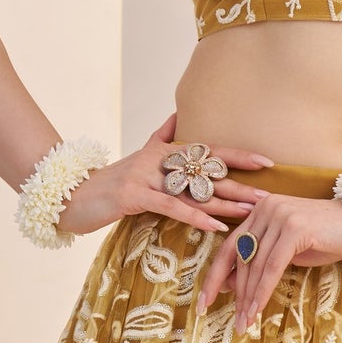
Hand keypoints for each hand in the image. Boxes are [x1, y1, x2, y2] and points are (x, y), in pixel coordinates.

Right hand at [57, 113, 270, 239]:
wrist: (71, 196)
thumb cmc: (108, 183)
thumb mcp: (136, 156)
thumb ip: (159, 137)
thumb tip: (176, 117)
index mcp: (163, 150)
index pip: (208, 150)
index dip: (238, 155)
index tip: (267, 162)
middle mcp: (158, 158)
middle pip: (207, 172)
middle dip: (240, 184)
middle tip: (270, 194)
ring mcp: (145, 176)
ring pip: (194, 191)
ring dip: (225, 202)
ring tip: (252, 212)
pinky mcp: (134, 195)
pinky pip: (172, 208)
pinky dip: (196, 217)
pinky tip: (216, 226)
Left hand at [200, 174, 341, 332]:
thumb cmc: (331, 239)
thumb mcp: (291, 252)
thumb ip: (263, 262)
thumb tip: (233, 285)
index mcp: (261, 210)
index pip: (229, 245)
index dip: (215, 275)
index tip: (204, 301)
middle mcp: (266, 208)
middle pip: (237, 255)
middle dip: (228, 290)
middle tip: (222, 318)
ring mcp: (280, 215)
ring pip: (254, 264)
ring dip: (248, 297)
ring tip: (243, 323)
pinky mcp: (295, 228)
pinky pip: (272, 266)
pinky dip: (263, 291)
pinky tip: (257, 310)